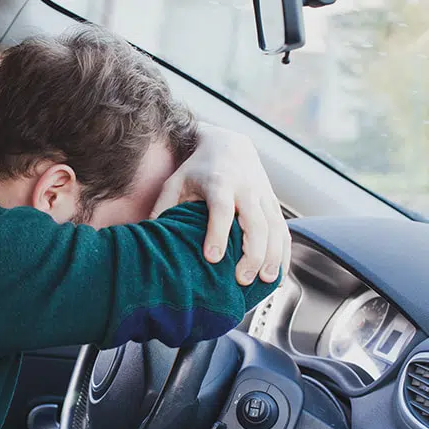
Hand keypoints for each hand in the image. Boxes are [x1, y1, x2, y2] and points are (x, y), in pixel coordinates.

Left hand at [151, 125, 290, 285]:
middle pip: (255, 222)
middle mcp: (245, 189)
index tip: (212, 257)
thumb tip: (148, 237)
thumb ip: (163, 207)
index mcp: (219, 183)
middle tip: (242, 278)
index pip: (220, 209)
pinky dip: (283, 253)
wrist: (229, 144)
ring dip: (272, 256)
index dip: (217, 233)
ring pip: (274, 228)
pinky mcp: (273, 204)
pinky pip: (283, 230)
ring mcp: (263, 196)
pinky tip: (277, 274)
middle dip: (252, 252)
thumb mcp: (175, 181)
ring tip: (265, 281)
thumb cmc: (197, 168)